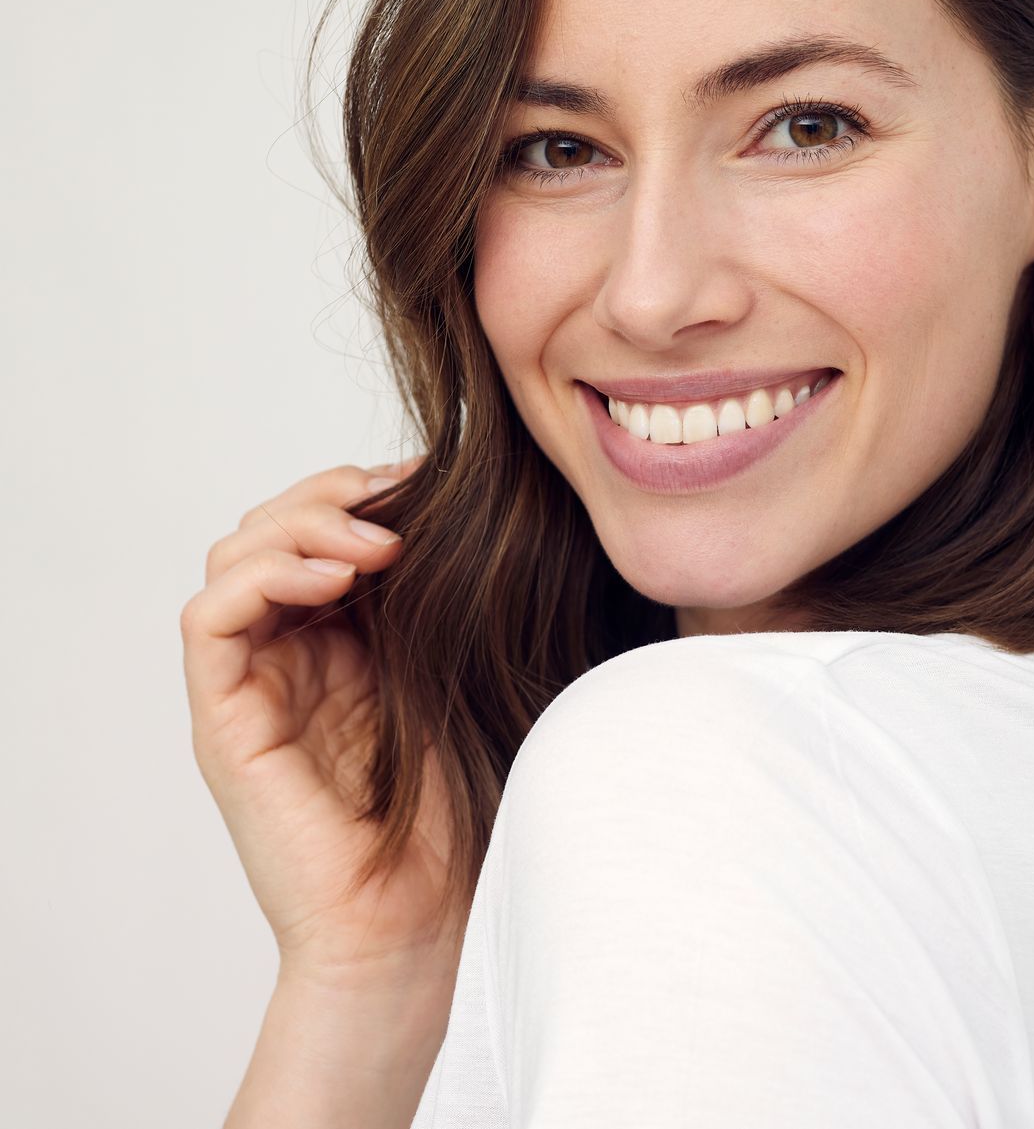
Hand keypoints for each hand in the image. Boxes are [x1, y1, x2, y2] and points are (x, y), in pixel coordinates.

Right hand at [181, 455, 460, 987]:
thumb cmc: (455, 811)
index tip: (433, 479)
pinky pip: (210, 619)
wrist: (419, 919)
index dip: (366, 491)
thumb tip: (460, 507)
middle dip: (331, 494)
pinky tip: (337, 575)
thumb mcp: (460, 676)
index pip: (323, 530)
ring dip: (301, 524)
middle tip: (401, 497)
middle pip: (272, 529)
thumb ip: (440, 602)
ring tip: (377, 540)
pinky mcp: (225, 721)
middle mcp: (290, 655)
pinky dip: (265, 576)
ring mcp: (253, 686)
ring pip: (235, 557)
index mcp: (345, 641)